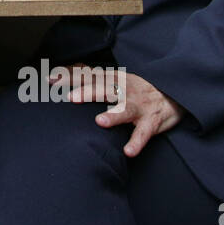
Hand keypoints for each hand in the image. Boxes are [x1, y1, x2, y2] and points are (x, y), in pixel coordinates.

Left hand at [51, 65, 184, 157]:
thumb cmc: (135, 89)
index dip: (70, 77)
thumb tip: (60, 73)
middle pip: (105, 89)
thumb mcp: (113, 79)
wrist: (172, 93)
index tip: (51, 79)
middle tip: (71, 98)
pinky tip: (128, 151)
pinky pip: (143, 133)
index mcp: (112, 79)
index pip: (88, 75)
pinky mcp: (151, 121)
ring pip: (125, 110)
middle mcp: (124, 90)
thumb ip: (90, 77)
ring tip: (100, 122)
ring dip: (113, 115)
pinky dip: (136, 142)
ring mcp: (138, 105)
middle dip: (88, 92)